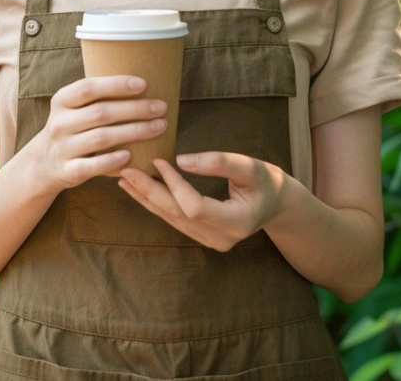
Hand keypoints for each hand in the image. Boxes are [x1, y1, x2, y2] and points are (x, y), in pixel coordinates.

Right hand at [34, 75, 168, 193]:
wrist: (45, 163)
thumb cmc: (73, 127)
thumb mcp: (74, 108)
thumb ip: (98, 97)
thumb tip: (142, 84)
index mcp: (62, 100)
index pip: (88, 88)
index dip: (116, 85)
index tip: (144, 84)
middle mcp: (60, 123)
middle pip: (101, 112)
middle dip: (135, 109)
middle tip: (161, 107)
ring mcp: (62, 148)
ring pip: (102, 138)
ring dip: (134, 131)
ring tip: (158, 127)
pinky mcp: (68, 171)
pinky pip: (93, 165)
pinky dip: (112, 160)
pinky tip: (131, 154)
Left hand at [118, 152, 286, 251]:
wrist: (276, 204)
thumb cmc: (266, 182)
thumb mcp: (250, 167)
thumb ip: (220, 162)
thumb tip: (181, 160)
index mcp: (236, 223)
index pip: (195, 207)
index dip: (174, 184)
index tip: (159, 160)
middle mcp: (220, 239)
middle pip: (177, 216)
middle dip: (150, 193)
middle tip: (126, 171)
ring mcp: (210, 242)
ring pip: (172, 220)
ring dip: (147, 199)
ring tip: (124, 179)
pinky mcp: (202, 236)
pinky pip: (174, 220)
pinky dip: (156, 203)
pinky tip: (138, 190)